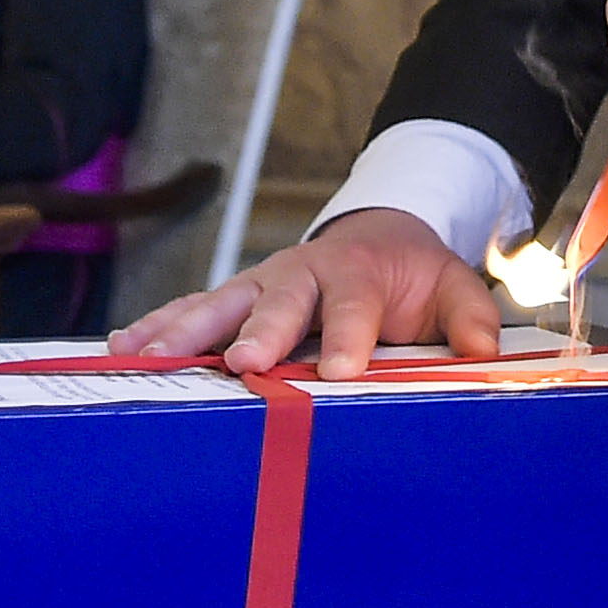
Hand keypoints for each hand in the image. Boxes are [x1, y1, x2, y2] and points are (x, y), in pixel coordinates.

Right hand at [111, 206, 501, 380]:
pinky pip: (193, 310)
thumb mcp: (452, 286)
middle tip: (244, 362)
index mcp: (356, 271)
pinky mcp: (235, 299)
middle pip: (277, 302)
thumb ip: (468, 316)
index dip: (349, 336)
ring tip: (148, 354)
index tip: (341, 371)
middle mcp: (300, 274)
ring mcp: (261, 284)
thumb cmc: (411, 276)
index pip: (353, 304)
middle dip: (259, 332)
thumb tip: (483, 350)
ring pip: (220, 304)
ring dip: (186, 330)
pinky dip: (160, 326)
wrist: (377, 236)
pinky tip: (124, 345)